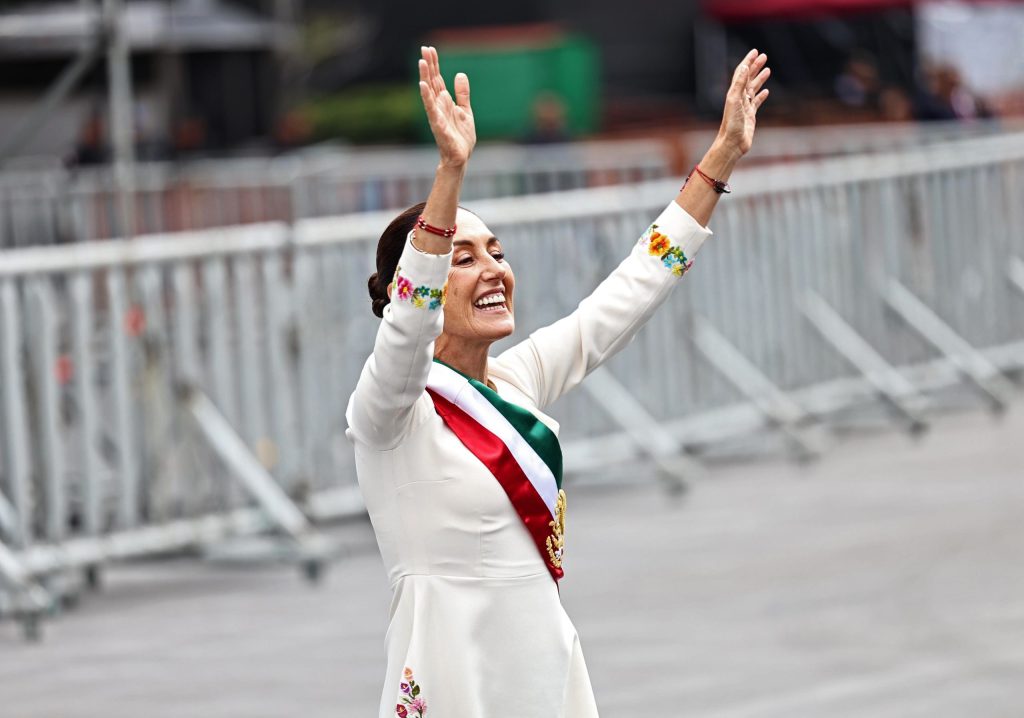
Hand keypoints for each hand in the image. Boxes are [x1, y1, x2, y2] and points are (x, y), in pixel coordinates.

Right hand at [418, 46, 475, 168]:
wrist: (461, 157)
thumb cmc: (460, 136)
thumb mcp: (465, 111)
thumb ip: (462, 94)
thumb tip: (459, 74)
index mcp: (444, 102)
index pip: (437, 79)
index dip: (434, 64)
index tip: (429, 48)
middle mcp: (438, 106)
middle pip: (432, 82)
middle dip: (428, 66)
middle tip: (424, 49)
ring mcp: (437, 116)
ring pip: (429, 93)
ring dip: (425, 78)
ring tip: (422, 63)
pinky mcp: (439, 126)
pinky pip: (432, 111)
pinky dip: (427, 99)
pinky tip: (423, 87)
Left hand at [717, 49, 769, 156]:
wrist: (732, 144)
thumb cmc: (731, 124)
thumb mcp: (735, 101)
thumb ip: (739, 84)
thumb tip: (744, 67)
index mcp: (734, 93)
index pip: (741, 73)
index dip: (748, 62)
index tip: (755, 51)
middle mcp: (739, 98)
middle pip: (748, 78)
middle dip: (755, 67)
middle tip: (764, 56)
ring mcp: (745, 107)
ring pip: (753, 89)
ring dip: (759, 79)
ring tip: (767, 69)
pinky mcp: (750, 116)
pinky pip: (756, 103)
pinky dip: (761, 96)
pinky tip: (766, 91)